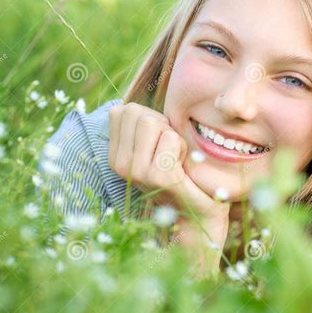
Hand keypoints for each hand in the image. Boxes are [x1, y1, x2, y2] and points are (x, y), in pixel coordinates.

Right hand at [108, 102, 229, 275]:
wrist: (196, 211)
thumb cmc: (179, 171)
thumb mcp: (154, 146)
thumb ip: (139, 125)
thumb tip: (126, 100)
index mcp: (114, 155)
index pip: (123, 110)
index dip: (149, 118)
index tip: (158, 142)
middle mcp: (119, 164)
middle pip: (137, 113)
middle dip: (161, 125)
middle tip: (169, 151)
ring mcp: (136, 171)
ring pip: (154, 123)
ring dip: (173, 137)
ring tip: (175, 159)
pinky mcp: (157, 176)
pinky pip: (172, 139)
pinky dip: (184, 148)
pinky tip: (183, 168)